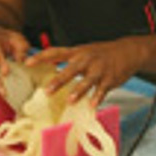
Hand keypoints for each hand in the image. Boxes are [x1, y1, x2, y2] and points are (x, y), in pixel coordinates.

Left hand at [25, 38, 145, 106]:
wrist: (128, 51)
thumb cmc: (102, 53)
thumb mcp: (84, 51)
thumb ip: (68, 58)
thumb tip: (48, 65)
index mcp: (78, 52)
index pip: (56, 52)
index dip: (41, 57)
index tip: (27, 62)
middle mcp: (87, 59)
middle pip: (71, 69)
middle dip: (59, 80)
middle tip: (47, 90)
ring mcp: (99, 69)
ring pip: (87, 80)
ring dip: (79, 90)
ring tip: (70, 100)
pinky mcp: (110, 78)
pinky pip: (102, 89)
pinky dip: (97, 97)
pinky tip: (92, 105)